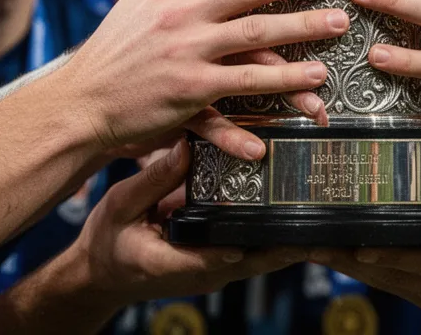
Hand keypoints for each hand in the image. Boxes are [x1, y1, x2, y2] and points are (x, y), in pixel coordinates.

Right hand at [64, 0, 348, 153]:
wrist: (82, 100)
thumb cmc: (118, 46)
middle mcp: (182, 13)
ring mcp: (187, 51)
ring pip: (255, 34)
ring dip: (301, 27)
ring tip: (338, 22)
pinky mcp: (190, 91)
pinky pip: (244, 84)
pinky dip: (281, 82)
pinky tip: (313, 79)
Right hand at [76, 140, 303, 305]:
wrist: (101, 272)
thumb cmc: (107, 242)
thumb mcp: (120, 205)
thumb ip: (153, 179)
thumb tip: (185, 147)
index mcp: (172, 262)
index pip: (218, 258)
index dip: (250, 245)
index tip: (276, 230)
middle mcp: (200, 271)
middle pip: (254, 261)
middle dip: (287, 244)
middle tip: (319, 218)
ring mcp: (212, 270)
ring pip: (260, 259)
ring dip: (287, 241)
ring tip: (319, 213)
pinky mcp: (218, 261)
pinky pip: (252, 251)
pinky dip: (274, 236)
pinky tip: (294, 211)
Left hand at [310, 132, 420, 334]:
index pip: (419, 260)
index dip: (380, 250)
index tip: (349, 237)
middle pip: (388, 275)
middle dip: (347, 255)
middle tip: (309, 235)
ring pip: (385, 283)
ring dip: (350, 264)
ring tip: (313, 242)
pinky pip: (395, 286)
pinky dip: (369, 269)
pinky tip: (346, 253)